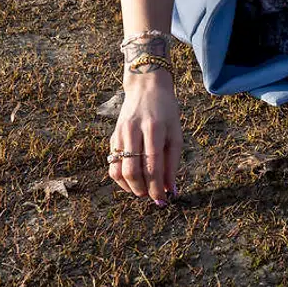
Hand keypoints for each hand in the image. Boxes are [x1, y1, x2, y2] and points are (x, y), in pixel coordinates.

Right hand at [109, 70, 182, 204]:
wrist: (146, 87)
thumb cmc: (166, 112)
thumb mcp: (176, 133)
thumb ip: (173, 162)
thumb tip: (171, 190)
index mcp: (154, 128)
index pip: (153, 164)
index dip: (157, 185)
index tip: (163, 199)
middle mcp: (134, 131)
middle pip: (133, 170)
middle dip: (143, 189)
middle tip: (152, 196)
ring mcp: (120, 134)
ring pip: (118, 170)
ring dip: (130, 187)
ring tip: (143, 191)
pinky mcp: (112, 137)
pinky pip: (112, 165)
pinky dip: (121, 179)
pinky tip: (132, 182)